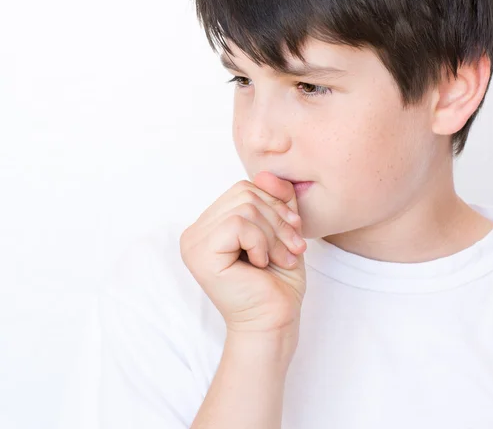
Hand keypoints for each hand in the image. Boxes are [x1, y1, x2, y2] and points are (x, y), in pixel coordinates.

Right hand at [179, 171, 306, 342]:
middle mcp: (196, 231)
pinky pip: (238, 224)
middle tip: (293, 249)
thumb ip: (276, 200)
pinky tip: (261, 265)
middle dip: (277, 220)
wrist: (274, 323)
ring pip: (245, 208)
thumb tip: (267, 173)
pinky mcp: (200, 254)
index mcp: (211, 224)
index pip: (243, 189)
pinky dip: (260, 243)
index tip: (294, 233)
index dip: (275, 204)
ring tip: (281, 258)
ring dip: (273, 235)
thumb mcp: (282, 230)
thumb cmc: (278, 282)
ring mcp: (194, 242)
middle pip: (244, 194)